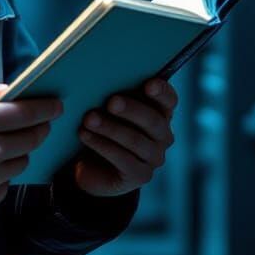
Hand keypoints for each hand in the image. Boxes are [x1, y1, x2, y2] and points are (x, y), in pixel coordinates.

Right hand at [0, 78, 63, 215]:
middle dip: (40, 129)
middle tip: (39, 124)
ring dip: (19, 153)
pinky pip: (7, 184)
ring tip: (3, 147)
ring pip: (22, 162)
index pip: (26, 113)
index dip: (46, 108)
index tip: (56, 105)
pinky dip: (2, 175)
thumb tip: (6, 89)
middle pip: (33, 139)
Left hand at [71, 78, 177, 197]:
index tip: (148, 84)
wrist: (92, 165)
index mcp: (160, 112)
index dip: (161, 91)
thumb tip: (94, 79)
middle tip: (111, 102)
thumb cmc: (103, 125)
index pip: (169, 100)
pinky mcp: (140, 175)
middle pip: (153, 120)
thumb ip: (110, 93)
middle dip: (131, 110)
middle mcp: (162, 135)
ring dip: (110, 128)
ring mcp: (154, 157)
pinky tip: (84, 135)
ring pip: (135, 140)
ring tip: (88, 119)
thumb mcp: (107, 108)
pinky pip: (123, 159)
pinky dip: (101, 145)